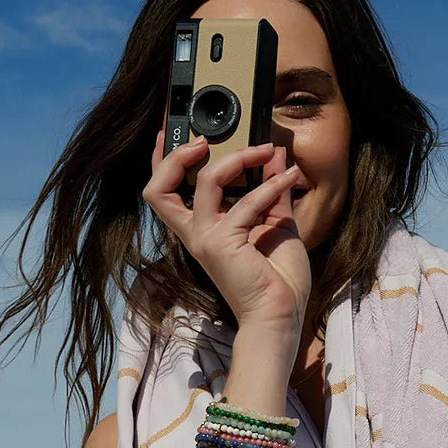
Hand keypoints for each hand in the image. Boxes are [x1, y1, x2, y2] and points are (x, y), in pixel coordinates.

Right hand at [142, 132, 311, 332]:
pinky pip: (246, 202)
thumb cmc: (277, 278)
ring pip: (204, 181)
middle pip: (158, 189)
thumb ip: (272, 190)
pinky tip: (289, 176)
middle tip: (205, 139)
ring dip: (238, 157)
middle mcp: (196, 234)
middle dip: (175, 156)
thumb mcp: (276, 224)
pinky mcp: (223, 244)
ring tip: (264, 149)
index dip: (162, 161)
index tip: (173, 133)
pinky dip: (271, 184)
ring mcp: (205, 239)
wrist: (280, 314)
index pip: (165, 194)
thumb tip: (275, 153)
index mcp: (202, 230)